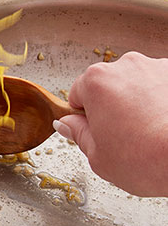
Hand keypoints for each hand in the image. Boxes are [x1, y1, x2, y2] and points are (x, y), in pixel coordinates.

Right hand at [55, 52, 167, 196]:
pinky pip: (164, 88)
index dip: (84, 116)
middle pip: (108, 86)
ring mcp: (158, 68)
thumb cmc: (147, 158)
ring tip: (150, 135)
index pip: (77, 94)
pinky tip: (166, 127)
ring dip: (139, 104)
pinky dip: (163, 103)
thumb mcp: (98, 157)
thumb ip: (78, 135)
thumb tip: (67, 125)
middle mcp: (127, 66)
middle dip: (112, 108)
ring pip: (138, 85)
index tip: (93, 132)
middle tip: (122, 138)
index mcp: (97, 82)